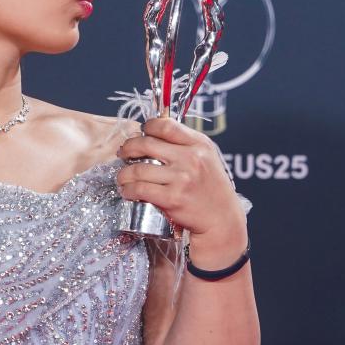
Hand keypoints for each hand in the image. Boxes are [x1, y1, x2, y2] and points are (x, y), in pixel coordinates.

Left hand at [116, 117, 246, 247]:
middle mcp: (190, 158)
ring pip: (138, 169)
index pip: (166, 126)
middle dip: (128, 147)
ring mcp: (181, 179)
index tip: (140, 132)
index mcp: (199, 144)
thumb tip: (153, 134)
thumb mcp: (207, 157)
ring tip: (123, 177)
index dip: (147, 126)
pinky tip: (128, 191)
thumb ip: (185, 144)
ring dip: (124, 173)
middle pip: (146, 144)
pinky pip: (140, 189)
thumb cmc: (212, 187)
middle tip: (123, 153)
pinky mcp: (172, 198)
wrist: (222, 218)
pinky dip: (128, 189)